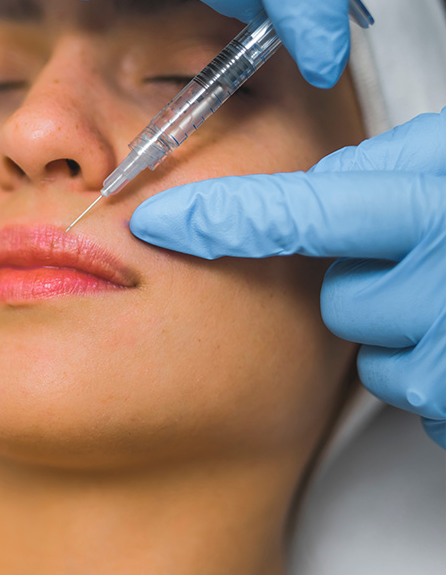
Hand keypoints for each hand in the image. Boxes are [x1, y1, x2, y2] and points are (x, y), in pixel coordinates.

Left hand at [128, 110, 445, 447]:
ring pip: (378, 355)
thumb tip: (306, 194)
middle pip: (338, 300)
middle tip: (432, 260)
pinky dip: (442, 373)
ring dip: (410, 332)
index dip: (220, 220)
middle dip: (368, 283)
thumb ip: (386, 176)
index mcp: (437, 201)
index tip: (158, 224)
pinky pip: (422, 398)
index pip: (300, 213)